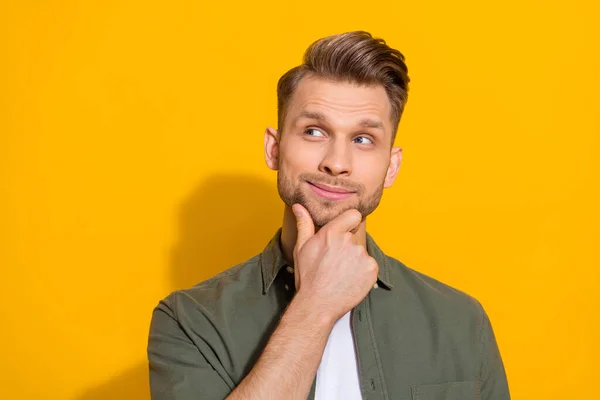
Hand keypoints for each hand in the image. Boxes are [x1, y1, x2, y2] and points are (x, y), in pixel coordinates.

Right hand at [291, 203, 378, 322]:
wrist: (317, 304)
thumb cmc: (308, 277)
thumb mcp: (301, 248)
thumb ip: (304, 224)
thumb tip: (298, 206)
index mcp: (332, 233)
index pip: (354, 215)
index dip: (350, 222)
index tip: (344, 231)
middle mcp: (349, 241)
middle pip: (355, 236)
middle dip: (348, 245)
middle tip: (335, 261)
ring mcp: (362, 255)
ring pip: (362, 251)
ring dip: (355, 259)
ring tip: (341, 273)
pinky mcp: (371, 269)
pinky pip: (370, 265)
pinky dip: (363, 272)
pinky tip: (350, 280)